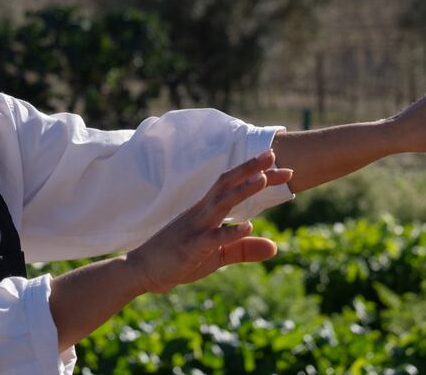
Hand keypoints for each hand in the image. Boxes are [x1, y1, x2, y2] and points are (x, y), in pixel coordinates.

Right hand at [124, 150, 293, 294]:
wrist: (143, 270)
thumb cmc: (179, 258)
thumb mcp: (218, 255)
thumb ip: (244, 249)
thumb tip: (275, 247)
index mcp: (207, 211)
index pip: (234, 187)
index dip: (257, 176)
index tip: (282, 168)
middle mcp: (201, 213)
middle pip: (227, 185)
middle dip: (250, 169)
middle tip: (273, 153)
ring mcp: (195, 228)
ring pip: (221, 204)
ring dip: (242, 190)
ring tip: (263, 179)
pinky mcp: (191, 248)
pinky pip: (212, 238)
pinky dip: (230, 232)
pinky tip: (249, 226)